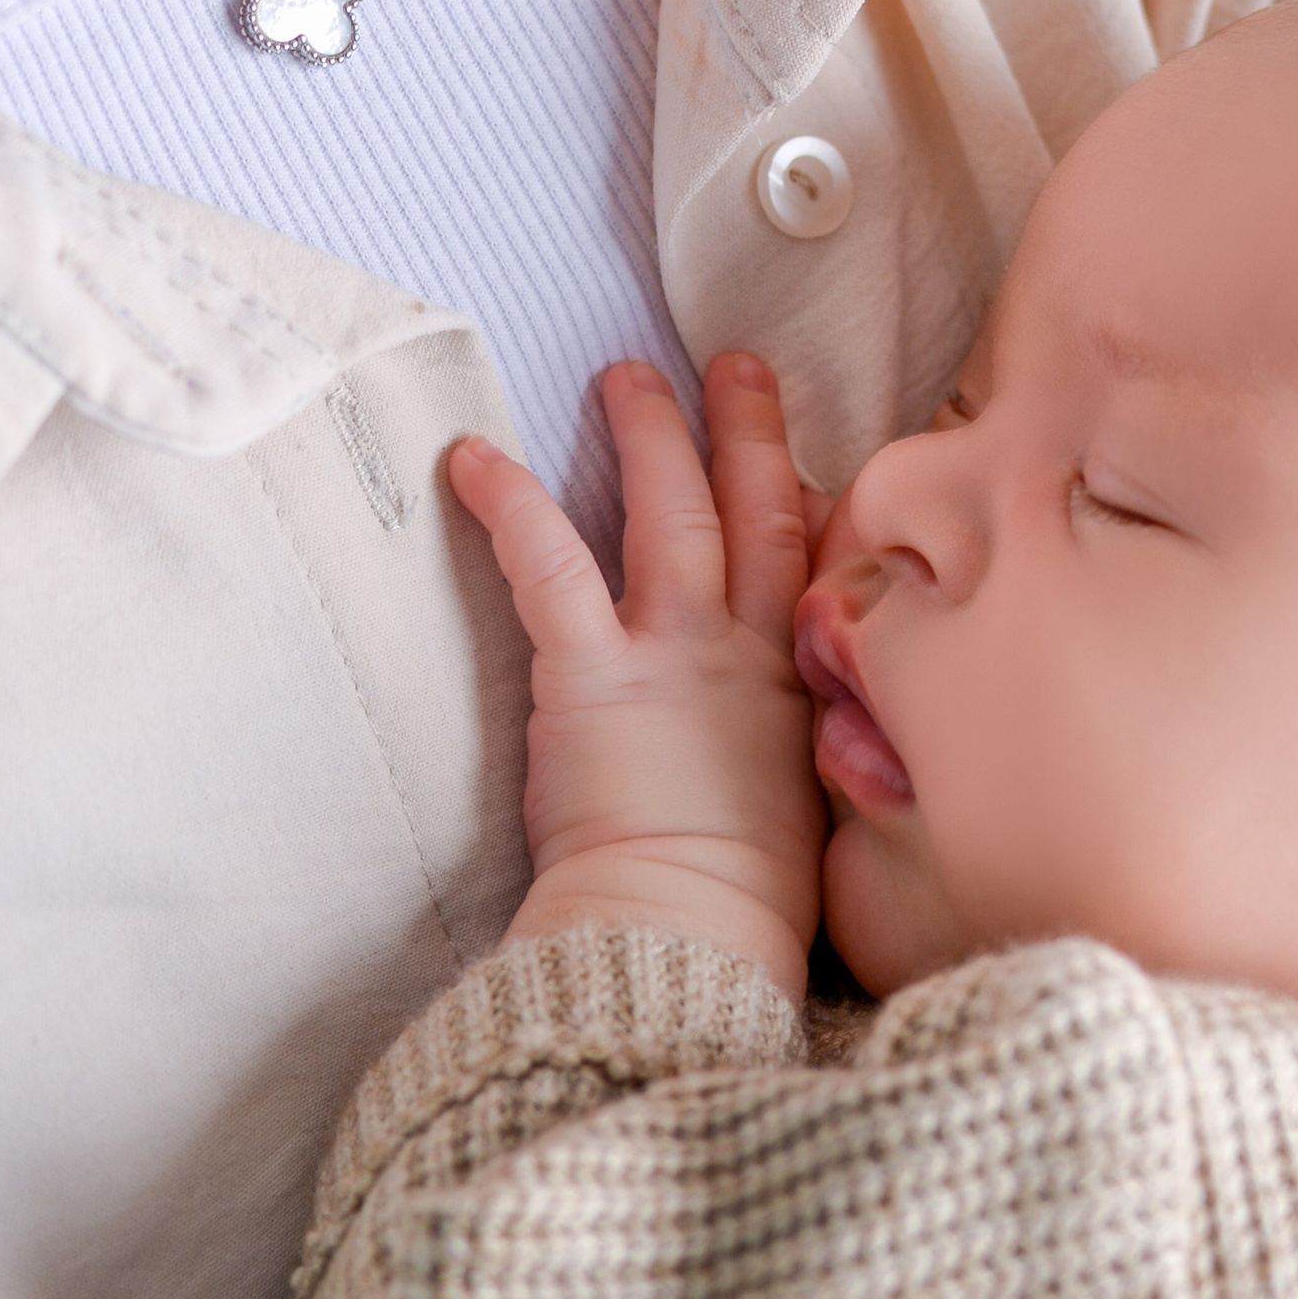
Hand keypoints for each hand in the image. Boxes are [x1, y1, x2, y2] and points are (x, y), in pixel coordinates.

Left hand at [449, 353, 825, 995]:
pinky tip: (471, 458)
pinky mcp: (593, 675)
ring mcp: (675, 654)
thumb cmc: (750, 900)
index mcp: (810, 685)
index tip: (810, 457)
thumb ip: (819, 743)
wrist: (694, 933)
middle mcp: (752, 650)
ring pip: (670, 513)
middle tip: (733, 365)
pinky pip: (549, 565)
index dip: (817, 498)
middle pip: (761, 511)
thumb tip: (825, 731)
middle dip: (748, 430)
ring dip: (650, 435)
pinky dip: (510, 505)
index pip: (822, 564)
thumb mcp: (823, 805)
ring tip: (625, 375)